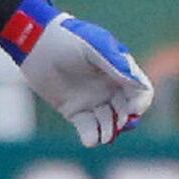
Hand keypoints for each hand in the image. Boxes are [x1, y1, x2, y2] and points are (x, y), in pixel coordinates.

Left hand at [10, 0, 154, 145]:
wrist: (37, 43)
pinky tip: (90, 140)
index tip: (132, 110)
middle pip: (128, 111)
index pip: (141, 91)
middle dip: (126, 121)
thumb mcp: (95, 46)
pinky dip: (92, 137)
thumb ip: (116, 64)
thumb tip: (140, 85)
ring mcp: (93, 101)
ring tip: (104, 136)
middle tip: (118, 124)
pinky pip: (89, 129)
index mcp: (120, 70)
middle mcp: (110, 87)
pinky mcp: (75, 111)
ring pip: (110, 124)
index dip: (141, 103)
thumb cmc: (69, 38)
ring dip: (110, 132)